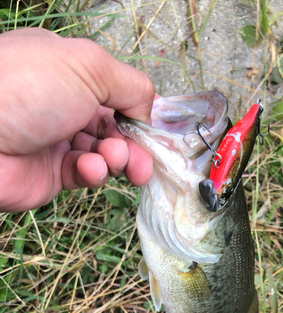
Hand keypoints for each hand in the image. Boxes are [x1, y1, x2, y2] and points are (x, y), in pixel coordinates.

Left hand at [0, 28, 154, 212]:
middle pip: (116, 129)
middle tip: (145, 161)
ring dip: (116, 159)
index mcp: (69, 73)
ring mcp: (58, 141)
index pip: (116, 94)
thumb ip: (131, 85)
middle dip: (134, 145)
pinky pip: (86, 175)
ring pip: (105, 155)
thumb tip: (150, 112)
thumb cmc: (27, 88)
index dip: (138, 113)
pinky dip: (94, 173)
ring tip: (112, 160)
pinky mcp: (53, 174)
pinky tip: (88, 168)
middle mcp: (64, 106)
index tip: (153, 130)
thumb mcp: (89, 66)